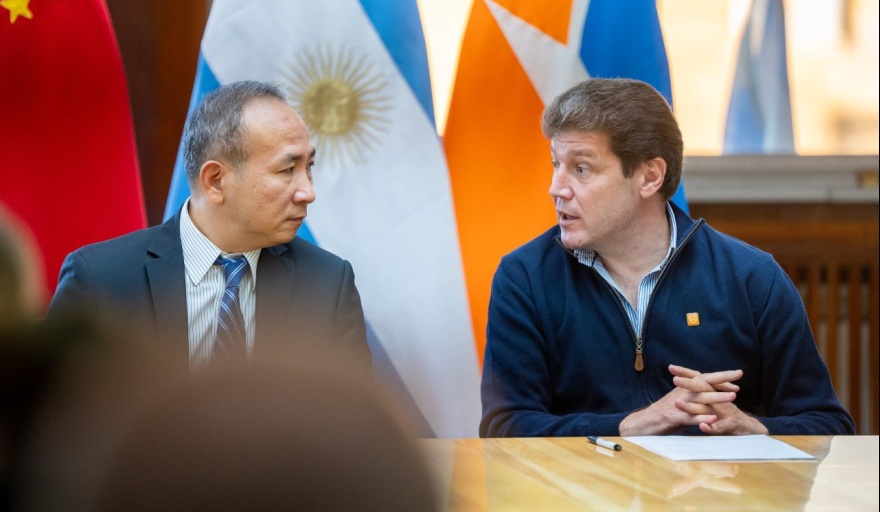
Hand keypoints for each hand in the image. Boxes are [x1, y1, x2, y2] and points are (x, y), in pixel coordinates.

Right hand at [619, 369, 737, 434]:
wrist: (644, 422)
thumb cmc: (663, 413)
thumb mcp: (680, 401)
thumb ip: (693, 398)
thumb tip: (706, 394)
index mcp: (683, 388)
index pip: (704, 378)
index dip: (720, 377)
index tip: (736, 376)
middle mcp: (682, 393)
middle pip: (704, 382)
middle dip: (722, 378)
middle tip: (739, 374)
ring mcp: (678, 405)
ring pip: (700, 399)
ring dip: (717, 397)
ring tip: (732, 397)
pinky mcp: (674, 417)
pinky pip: (690, 417)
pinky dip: (702, 418)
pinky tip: (713, 419)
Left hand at [669, 365, 767, 434]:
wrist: (748, 430)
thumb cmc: (726, 417)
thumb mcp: (711, 407)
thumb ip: (700, 400)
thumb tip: (684, 392)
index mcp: (713, 394)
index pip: (699, 380)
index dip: (685, 374)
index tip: (670, 367)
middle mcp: (719, 399)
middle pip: (704, 389)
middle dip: (689, 384)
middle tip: (675, 380)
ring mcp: (724, 412)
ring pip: (707, 408)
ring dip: (692, 407)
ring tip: (677, 403)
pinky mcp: (729, 426)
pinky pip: (718, 427)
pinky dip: (710, 426)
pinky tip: (702, 426)